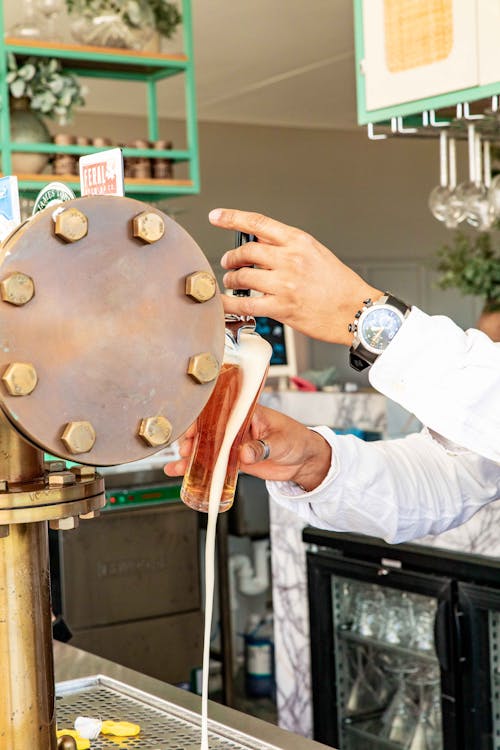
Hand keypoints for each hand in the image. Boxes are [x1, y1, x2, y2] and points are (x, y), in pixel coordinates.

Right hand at [164, 405, 331, 491]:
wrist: (306, 461)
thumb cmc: (298, 440)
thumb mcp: (281, 441)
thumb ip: (262, 447)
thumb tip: (245, 453)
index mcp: (248, 413)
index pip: (220, 411)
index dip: (202, 419)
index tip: (192, 429)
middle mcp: (237, 427)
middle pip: (208, 430)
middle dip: (192, 439)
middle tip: (185, 450)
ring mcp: (234, 444)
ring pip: (207, 447)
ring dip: (191, 456)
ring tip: (178, 465)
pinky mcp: (235, 460)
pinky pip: (215, 464)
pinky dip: (199, 469)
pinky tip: (183, 473)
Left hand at [210, 208, 381, 345]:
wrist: (357, 311)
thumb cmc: (340, 285)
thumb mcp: (316, 253)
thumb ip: (288, 247)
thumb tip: (259, 243)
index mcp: (299, 242)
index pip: (258, 223)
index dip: (232, 218)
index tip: (216, 216)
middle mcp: (290, 259)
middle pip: (246, 251)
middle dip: (231, 258)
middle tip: (228, 262)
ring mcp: (285, 284)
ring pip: (242, 276)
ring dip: (231, 280)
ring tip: (232, 282)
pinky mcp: (281, 307)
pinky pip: (245, 305)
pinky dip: (230, 304)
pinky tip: (224, 303)